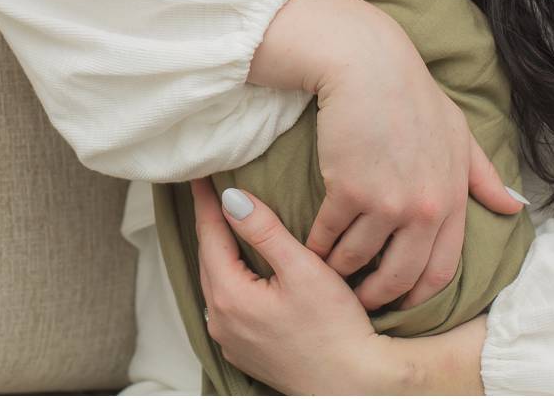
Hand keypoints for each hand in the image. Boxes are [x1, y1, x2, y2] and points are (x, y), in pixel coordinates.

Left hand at [191, 178, 400, 393]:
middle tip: (211, 193)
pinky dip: (231, 281)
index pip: (209, 235)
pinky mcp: (244, 352)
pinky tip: (243, 270)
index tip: (199, 176)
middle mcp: (220, 321)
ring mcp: (230, 341)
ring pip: (217, 283)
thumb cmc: (336, 329)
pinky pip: (227, 306)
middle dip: (212, 226)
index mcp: (230, 296)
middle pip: (210, 260)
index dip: (206, 203)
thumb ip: (264, 230)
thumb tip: (231, 198)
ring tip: (225, 225)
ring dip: (220, 254)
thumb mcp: (303, 268)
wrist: (354, 385)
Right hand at [251, 0, 526, 310]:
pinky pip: (328, 235)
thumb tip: (514, 207)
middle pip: (399, 276)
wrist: (368, 66)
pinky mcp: (347, 191)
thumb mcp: (458, 133)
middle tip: (359, 299)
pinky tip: (310, 245)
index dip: (418, 294)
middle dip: (377, 295)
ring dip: (340, 269)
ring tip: (329, 269)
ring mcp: (386, 203)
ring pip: (357, 258)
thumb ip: (483, 175)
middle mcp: (424, 210)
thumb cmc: (412, 94)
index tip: (400, 300)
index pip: (441, 270)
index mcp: (453, 199)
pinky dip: (316, 245)